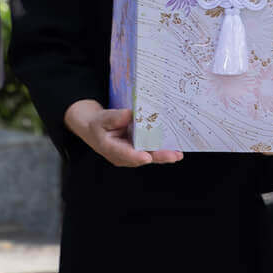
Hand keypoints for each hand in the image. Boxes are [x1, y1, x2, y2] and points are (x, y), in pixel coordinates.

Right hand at [63, 99, 182, 167]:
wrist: (94, 128)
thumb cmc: (97, 124)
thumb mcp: (101, 119)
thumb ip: (114, 117)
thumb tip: (129, 114)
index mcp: (110, 149)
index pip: (124, 154)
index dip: (136, 156)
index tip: (147, 157)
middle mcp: (123, 155)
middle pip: (142, 158)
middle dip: (159, 157)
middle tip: (174, 156)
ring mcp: (131, 154)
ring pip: (149, 156)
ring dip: (164, 155)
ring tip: (178, 153)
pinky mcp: (138, 150)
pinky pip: (150, 150)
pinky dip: (161, 149)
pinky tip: (174, 147)